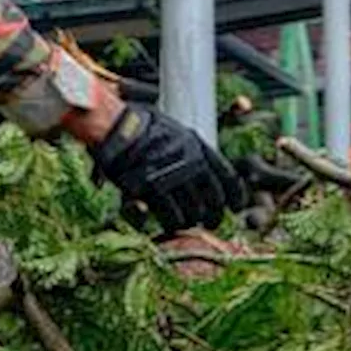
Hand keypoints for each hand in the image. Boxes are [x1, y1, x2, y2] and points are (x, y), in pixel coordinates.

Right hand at [89, 103, 248, 233]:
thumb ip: (189, 150)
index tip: (235, 208)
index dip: (235, 196)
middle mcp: (191, 163)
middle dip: (212, 216)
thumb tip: (205, 160)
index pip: (228, 177)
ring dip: (189, 222)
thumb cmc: (138, 128)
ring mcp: (173, 177)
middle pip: (213, 200)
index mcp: (198, 147)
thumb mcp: (174, 131)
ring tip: (183, 224)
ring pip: (193, 212)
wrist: (114, 126)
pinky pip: (170, 216)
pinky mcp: (152, 189)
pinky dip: (170, 224)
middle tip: (209, 223)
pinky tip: (168, 225)